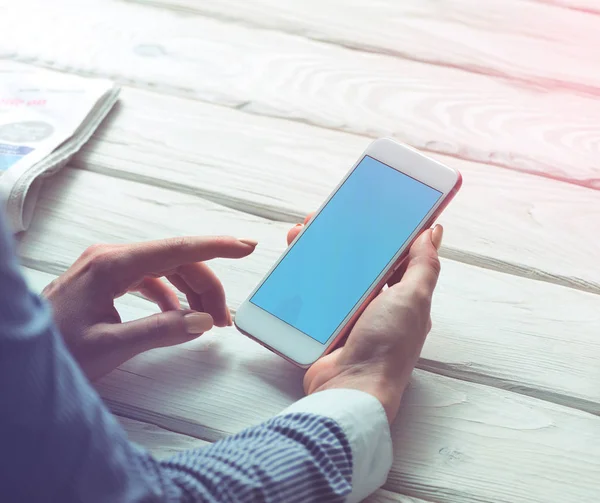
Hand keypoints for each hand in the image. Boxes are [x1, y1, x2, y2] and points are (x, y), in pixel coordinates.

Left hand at [43, 236, 257, 380]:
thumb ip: (161, 331)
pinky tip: (178, 315)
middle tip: (224, 318)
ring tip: (207, 320)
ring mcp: (108, 266)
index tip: (246, 246)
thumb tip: (202, 321)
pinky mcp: (106, 278)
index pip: (178, 249)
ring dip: (191, 291)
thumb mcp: (110, 346)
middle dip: (206, 286)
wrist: (19, 353)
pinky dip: (171, 296)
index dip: (217, 247)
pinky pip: (151, 279)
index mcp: (112, 265)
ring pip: (166, 269)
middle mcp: (112, 257)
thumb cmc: (55, 349)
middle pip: (177, 261)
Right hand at [287, 217, 442, 422]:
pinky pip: (312, 296)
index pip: (390, 257)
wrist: (350, 388)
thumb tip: (434, 233)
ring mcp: (347, 316)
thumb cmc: (387, 347)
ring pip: (330, 275)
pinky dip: (300, 279)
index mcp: (400, 298)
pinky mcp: (323, 326)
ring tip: (299, 235)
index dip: (377, 234)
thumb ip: (424, 267)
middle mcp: (374, 306)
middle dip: (338, 239)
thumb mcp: (413, 300)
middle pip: (355, 263)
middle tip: (320, 221)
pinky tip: (289, 263)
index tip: (362, 213)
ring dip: (315, 253)